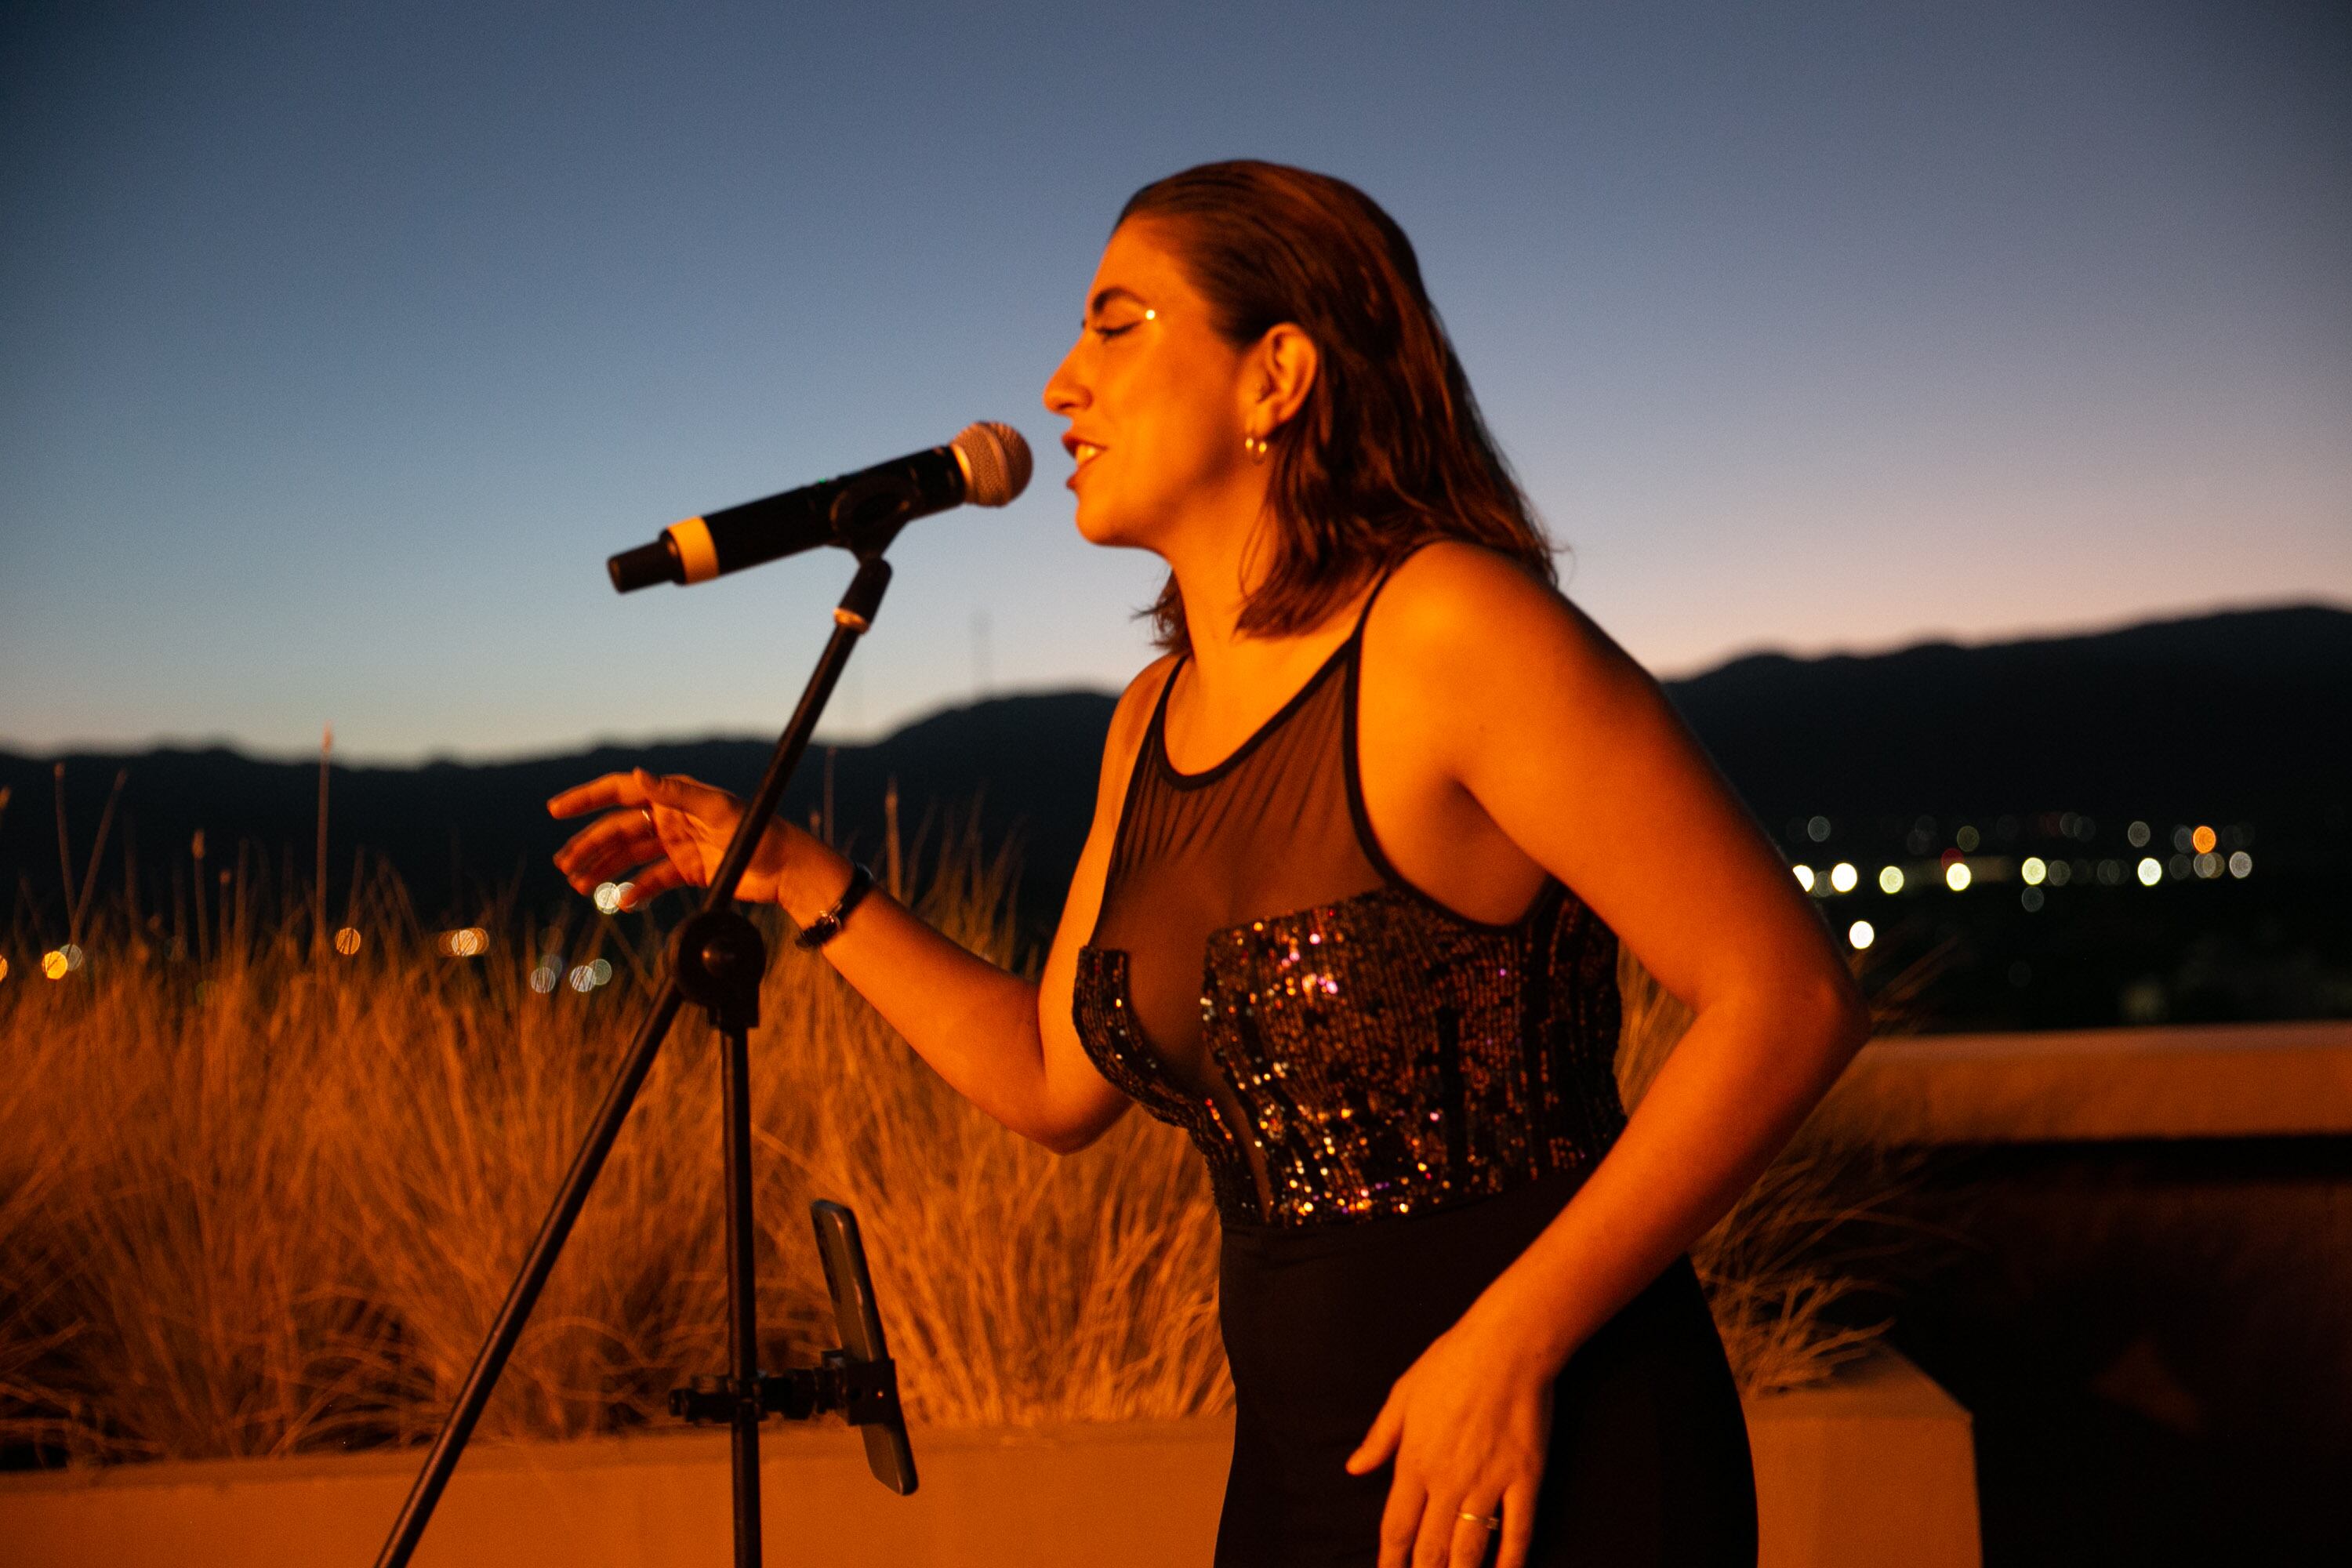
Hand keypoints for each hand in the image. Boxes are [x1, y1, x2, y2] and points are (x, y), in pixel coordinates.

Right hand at [548, 768, 813, 910]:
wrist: (786, 869)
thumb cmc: (757, 831)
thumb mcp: (717, 809)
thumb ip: (675, 793)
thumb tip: (638, 775)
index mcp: (674, 796)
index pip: (621, 792)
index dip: (587, 799)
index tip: (555, 810)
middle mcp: (672, 817)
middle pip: (619, 829)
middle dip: (589, 845)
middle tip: (563, 865)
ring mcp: (678, 844)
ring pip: (630, 855)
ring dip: (604, 869)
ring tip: (579, 885)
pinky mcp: (688, 870)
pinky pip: (652, 879)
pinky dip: (635, 890)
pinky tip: (620, 902)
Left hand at [1344, 1302, 1557, 1567]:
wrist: (1506, 1345)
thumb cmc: (1451, 1362)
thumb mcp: (1402, 1395)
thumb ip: (1379, 1438)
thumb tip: (1354, 1468)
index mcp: (1414, 1461)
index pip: (1397, 1528)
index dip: (1391, 1562)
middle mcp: (1448, 1480)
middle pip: (1431, 1549)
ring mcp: (1488, 1482)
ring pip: (1470, 1549)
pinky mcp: (1525, 1479)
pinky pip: (1519, 1532)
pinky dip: (1511, 1561)